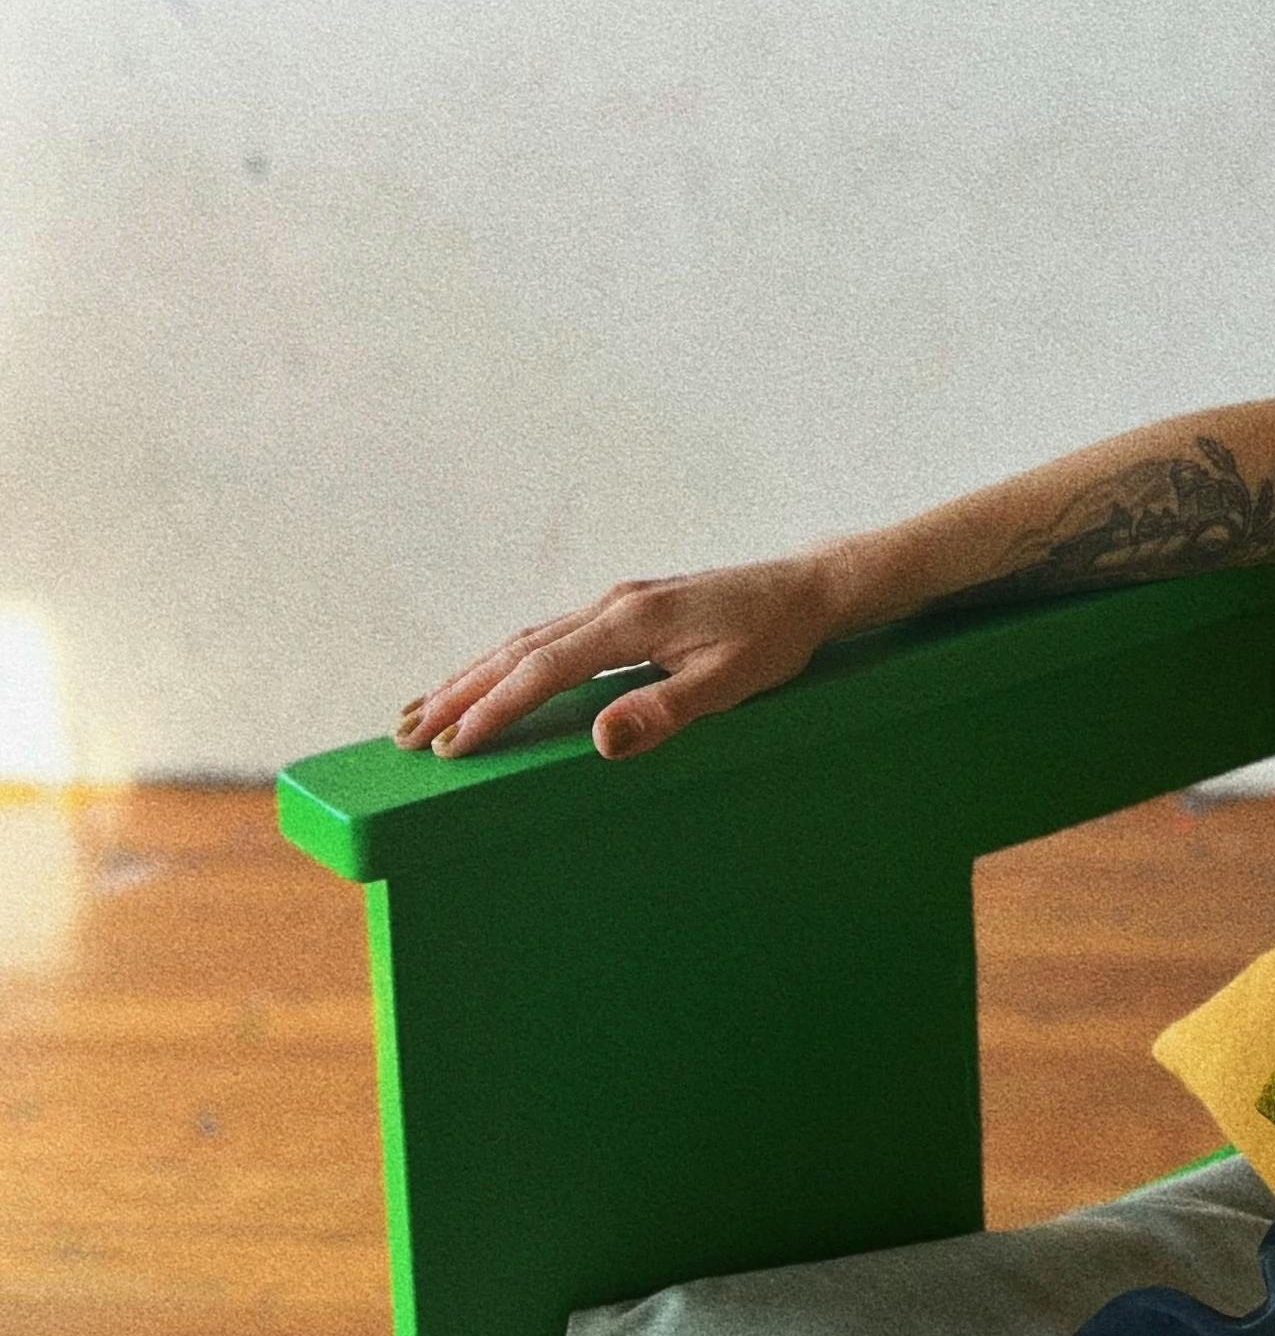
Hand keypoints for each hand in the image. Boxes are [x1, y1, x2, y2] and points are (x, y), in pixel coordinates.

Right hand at [395, 554, 845, 760]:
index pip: (543, 669)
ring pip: (525, 639)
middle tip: (405, 736)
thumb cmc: (775, 639)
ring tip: (422, 712)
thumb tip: (599, 739)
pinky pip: (548, 636)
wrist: (807, 588)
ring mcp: (616, 602)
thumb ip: (666, 711)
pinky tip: (492, 679)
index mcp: (631, 622)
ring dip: (473, 675)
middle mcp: (612, 604)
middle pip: (517, 649)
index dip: (493, 709)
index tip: (449, 747)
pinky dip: (508, 661)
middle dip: (458, 693)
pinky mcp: (625, 609)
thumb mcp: (731, 683)